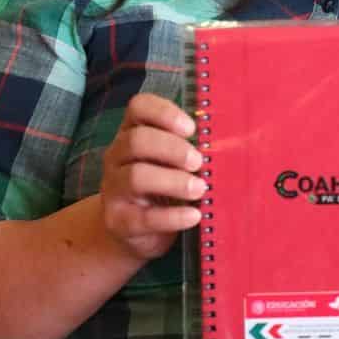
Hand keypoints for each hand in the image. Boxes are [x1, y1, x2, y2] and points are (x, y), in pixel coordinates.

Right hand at [97, 93, 202, 262]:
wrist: (134, 232)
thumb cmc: (162, 187)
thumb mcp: (171, 162)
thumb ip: (188, 148)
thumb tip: (224, 143)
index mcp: (131, 132)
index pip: (138, 107)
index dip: (164, 113)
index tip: (191, 128)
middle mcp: (117, 156)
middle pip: (136, 140)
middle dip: (172, 149)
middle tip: (199, 162)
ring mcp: (114, 189)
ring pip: (136, 176)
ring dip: (174, 181)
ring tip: (200, 189)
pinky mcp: (119, 221)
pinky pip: (144, 217)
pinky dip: (172, 216)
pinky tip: (194, 215)